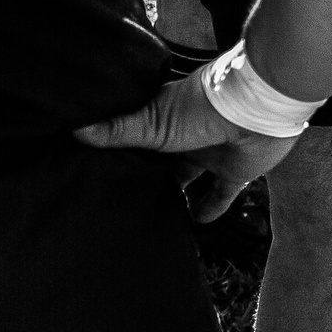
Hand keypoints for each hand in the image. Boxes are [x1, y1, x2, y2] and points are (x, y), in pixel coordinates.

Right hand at [75, 68, 300, 221]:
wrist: (257, 109)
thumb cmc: (203, 107)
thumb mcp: (154, 122)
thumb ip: (118, 130)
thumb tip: (75, 130)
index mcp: (164, 120)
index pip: (138, 140)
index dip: (123, 157)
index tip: (101, 176)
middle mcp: (186, 138)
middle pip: (162, 164)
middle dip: (148, 181)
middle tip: (124, 204)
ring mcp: (211, 155)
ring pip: (189, 180)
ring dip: (177, 197)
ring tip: (155, 217)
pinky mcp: (236, 172)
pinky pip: (220, 196)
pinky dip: (210, 209)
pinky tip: (196, 223)